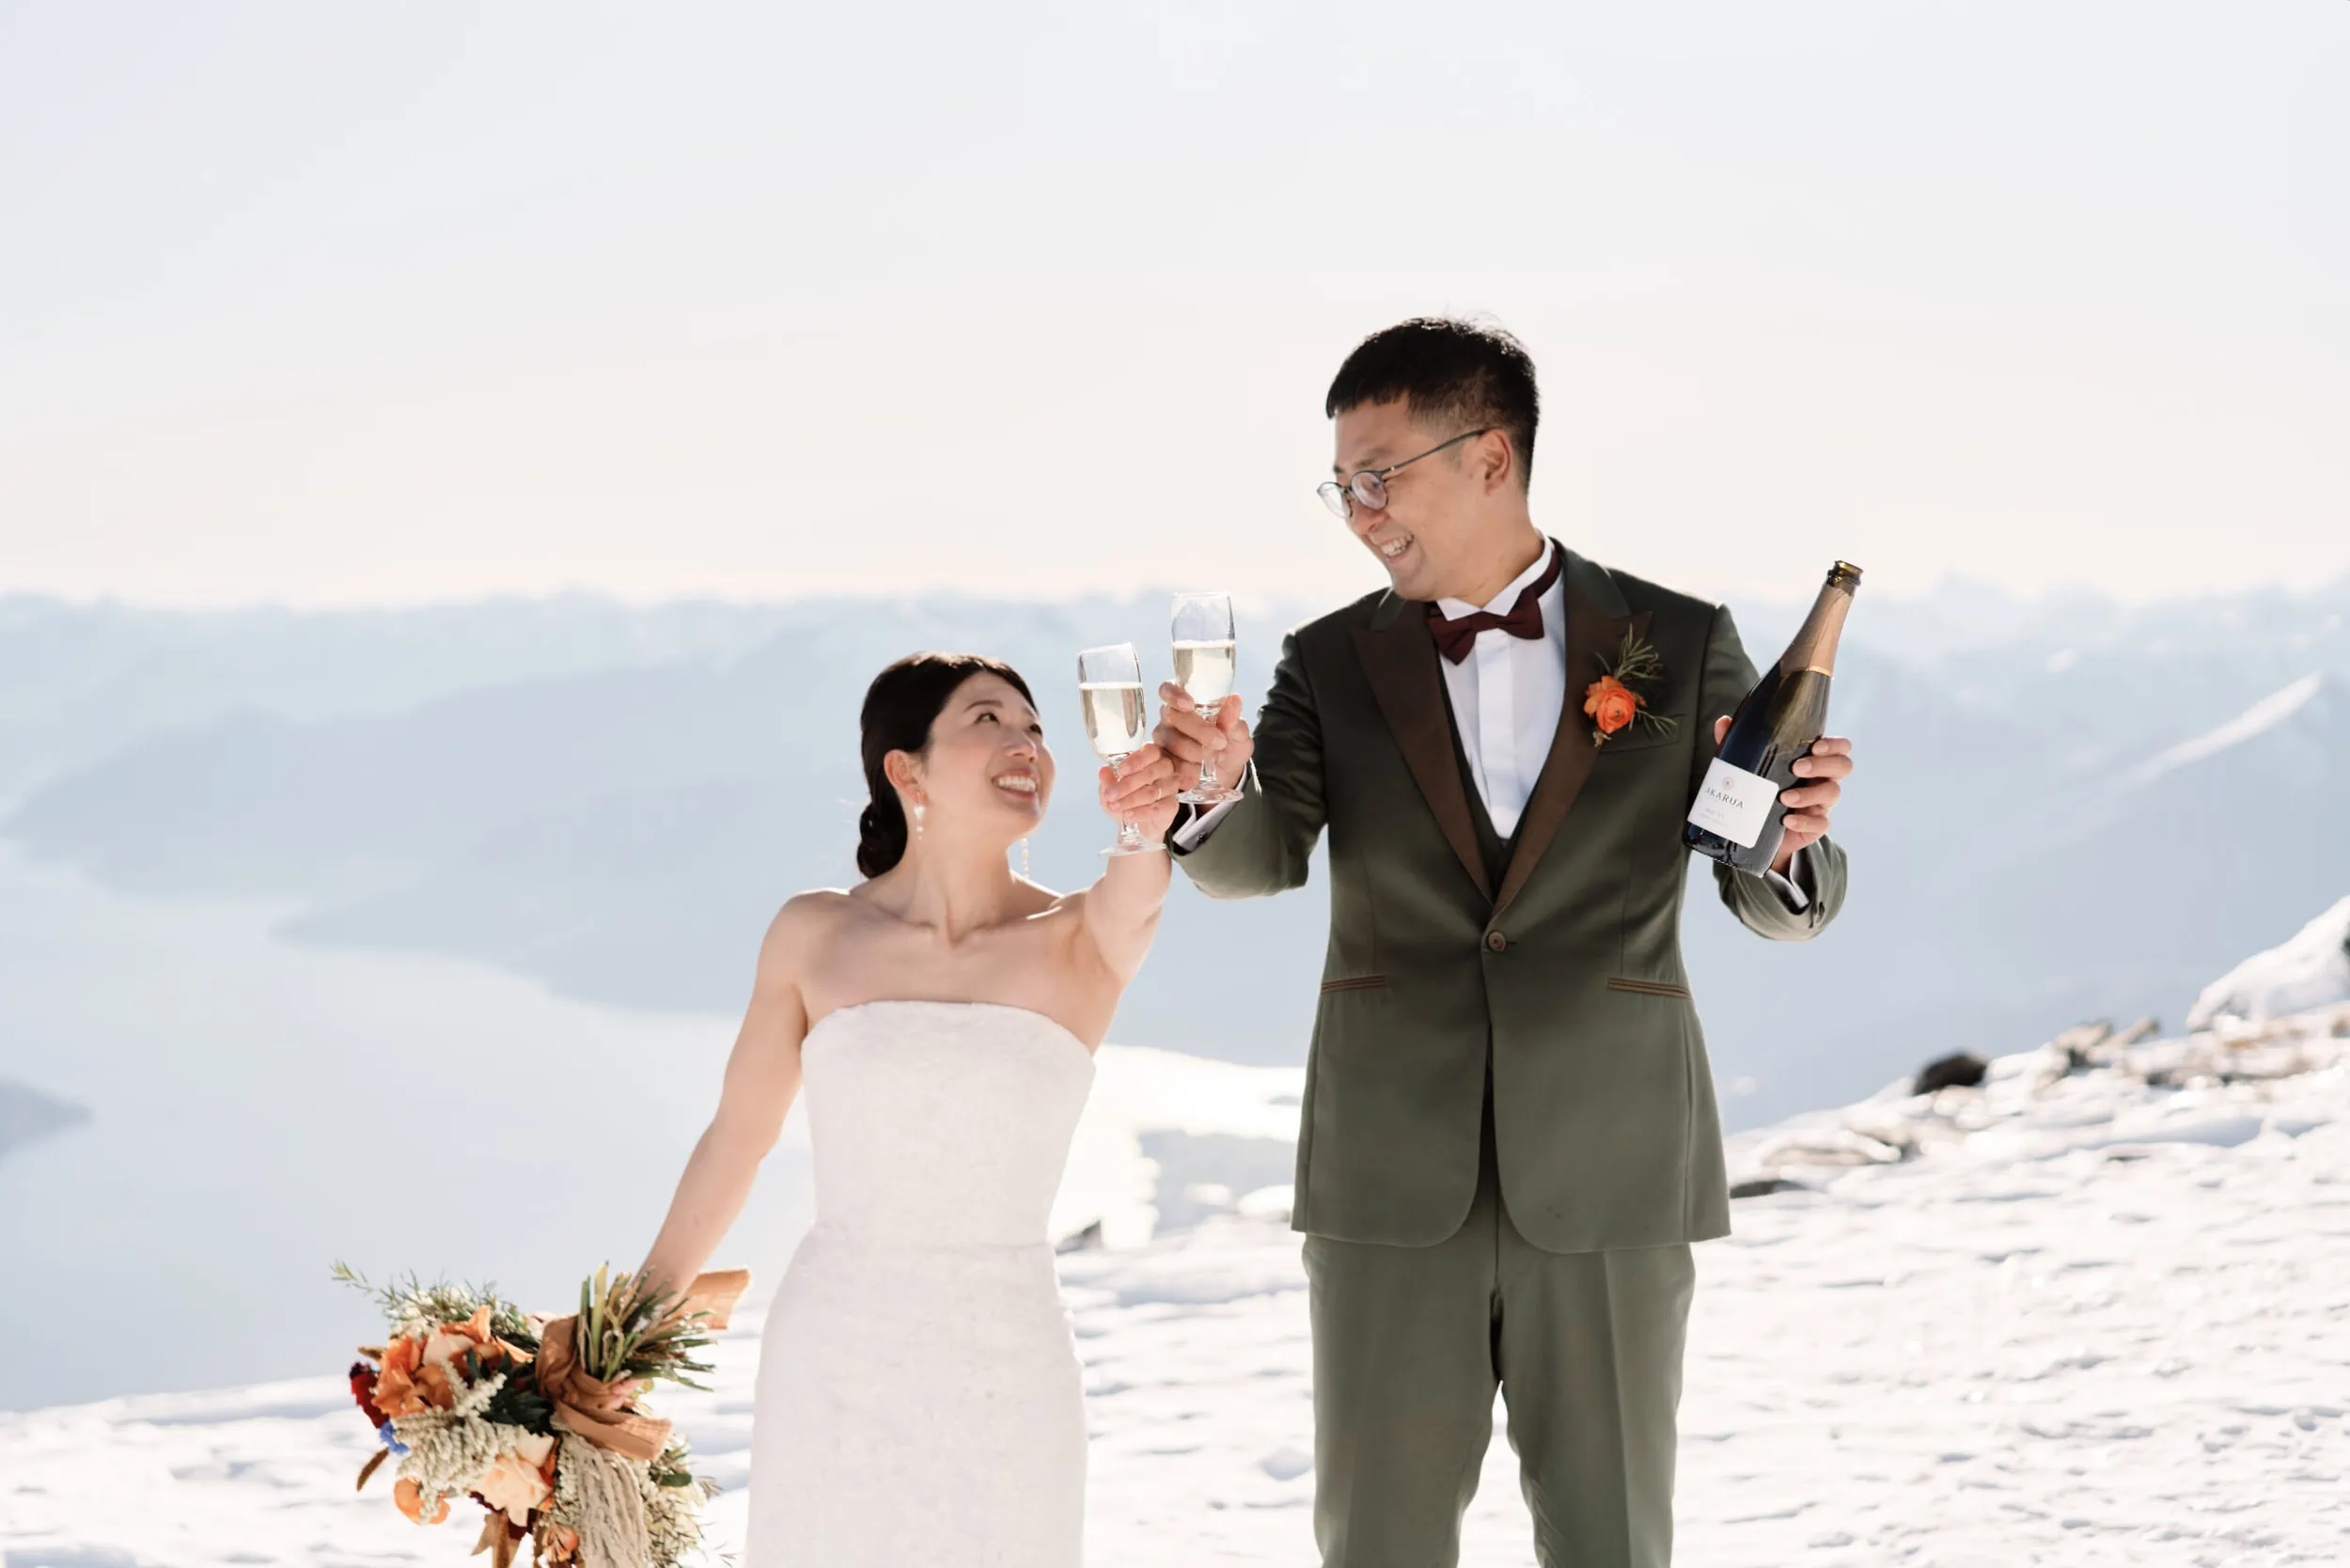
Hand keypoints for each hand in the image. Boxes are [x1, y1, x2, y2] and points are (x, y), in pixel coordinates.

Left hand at [1098, 742, 1181, 841]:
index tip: (1120, 771)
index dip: (1135, 761)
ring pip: (1152, 792)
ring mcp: (1170, 787)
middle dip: (1126, 785)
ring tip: (1115, 807)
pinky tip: (1128, 815)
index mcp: (1151, 756)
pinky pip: (1157, 808)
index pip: (1150, 752)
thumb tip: (1103, 771)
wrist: (1137, 823)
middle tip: (1110, 795)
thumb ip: (1107, 780)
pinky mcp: (1171, 806)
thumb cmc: (1126, 797)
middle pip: (1150, 773)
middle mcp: (1164, 769)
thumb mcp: (1111, 788)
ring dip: (1130, 800)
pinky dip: (1140, 813)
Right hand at [1152, 684, 1253, 796]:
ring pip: (1173, 744)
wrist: (1227, 771)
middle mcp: (1169, 717)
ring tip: (1217, 758)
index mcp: (1185, 701)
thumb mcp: (1238, 732)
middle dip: (1199, 731)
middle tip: (1221, 743)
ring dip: (1198, 754)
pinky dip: (1191, 770)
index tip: (1189, 705)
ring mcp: (1163, 740)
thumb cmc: (1230, 743)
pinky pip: (1171, 765)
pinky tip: (1202, 771)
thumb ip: (1234, 719)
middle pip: (1173, 717)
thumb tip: (1234, 700)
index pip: (1168, 690)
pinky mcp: (1162, 761)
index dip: (1174, 695)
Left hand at [1712, 717, 1853, 872]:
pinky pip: (1821, 824)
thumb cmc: (1763, 789)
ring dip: (1809, 794)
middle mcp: (1823, 779)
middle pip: (1842, 766)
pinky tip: (1787, 820)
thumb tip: (1723, 723)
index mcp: (1814, 760)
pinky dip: (1804, 821)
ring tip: (1785, 798)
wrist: (1759, 830)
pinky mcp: (1815, 826)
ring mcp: (1821, 803)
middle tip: (1797, 768)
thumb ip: (1742, 745)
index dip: (1834, 745)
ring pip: (1833, 793)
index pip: (1840, 747)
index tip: (1815, 746)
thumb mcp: (1753, 766)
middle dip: (1822, 765)